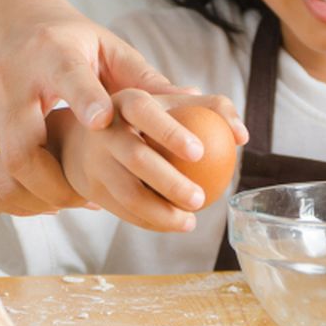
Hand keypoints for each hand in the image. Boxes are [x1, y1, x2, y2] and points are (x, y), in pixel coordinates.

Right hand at [0, 0, 200, 216]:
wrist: (9, 22)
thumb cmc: (74, 44)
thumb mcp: (113, 51)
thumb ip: (151, 83)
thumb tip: (209, 111)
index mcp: (55, 52)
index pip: (69, 77)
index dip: (84, 100)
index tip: (103, 123)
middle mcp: (10, 75)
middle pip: (25, 143)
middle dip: (58, 183)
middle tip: (90, 202)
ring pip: (0, 168)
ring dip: (34, 198)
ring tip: (66, 204)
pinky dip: (5, 197)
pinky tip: (35, 201)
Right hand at [52, 90, 246, 231]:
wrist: (84, 137)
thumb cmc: (145, 118)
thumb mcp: (172, 103)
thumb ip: (212, 109)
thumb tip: (242, 135)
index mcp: (126, 101)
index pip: (147, 112)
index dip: (171, 132)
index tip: (200, 152)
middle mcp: (104, 129)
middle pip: (137, 158)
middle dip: (170, 182)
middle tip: (200, 198)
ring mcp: (93, 161)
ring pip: (128, 193)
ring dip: (161, 212)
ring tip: (190, 220)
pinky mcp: (90, 189)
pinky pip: (123, 210)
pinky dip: (149, 221)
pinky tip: (175, 224)